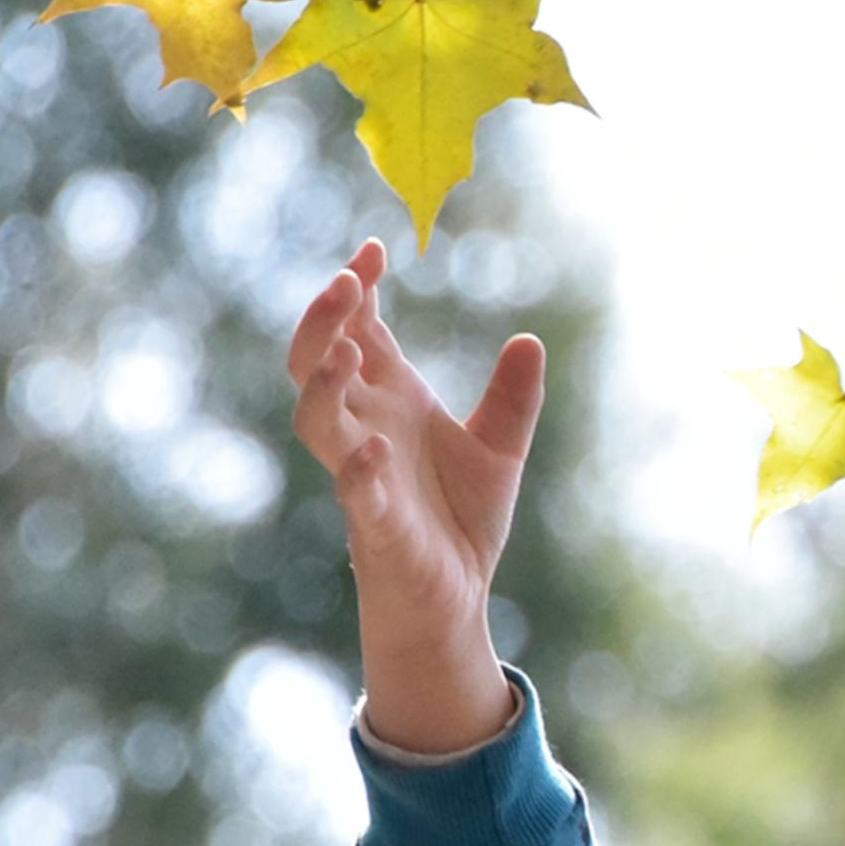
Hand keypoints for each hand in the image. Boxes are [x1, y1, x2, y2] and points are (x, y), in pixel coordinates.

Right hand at [288, 239, 544, 751]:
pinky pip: (353, 489)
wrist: (455, 595)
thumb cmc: (460, 520)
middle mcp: (364, 428)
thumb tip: (530, 340)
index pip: (357, 331)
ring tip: (347, 349)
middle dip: (323, 319)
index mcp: (388, 401)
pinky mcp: (372, 522)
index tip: (374, 249)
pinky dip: (360, 467)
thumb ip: (514, 398)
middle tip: (348, 281)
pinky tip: (378, 446)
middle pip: (316, 360)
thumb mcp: (500, 449)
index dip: (357, 289)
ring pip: (314, 418)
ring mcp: (359, 473)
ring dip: (323, 382)